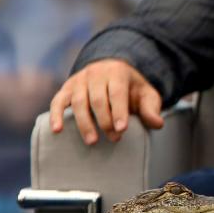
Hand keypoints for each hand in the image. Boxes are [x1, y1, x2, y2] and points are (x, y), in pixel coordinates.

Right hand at [49, 59, 163, 144]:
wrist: (111, 71)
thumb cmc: (130, 88)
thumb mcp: (146, 94)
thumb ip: (151, 108)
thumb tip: (158, 123)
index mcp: (117, 72)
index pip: (117, 92)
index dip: (119, 111)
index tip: (122, 129)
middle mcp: (95, 73)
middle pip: (98, 99)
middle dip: (105, 120)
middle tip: (114, 139)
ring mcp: (79, 80)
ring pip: (78, 102)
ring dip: (84, 123)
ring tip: (92, 141)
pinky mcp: (66, 89)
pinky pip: (58, 101)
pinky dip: (55, 115)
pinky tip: (56, 130)